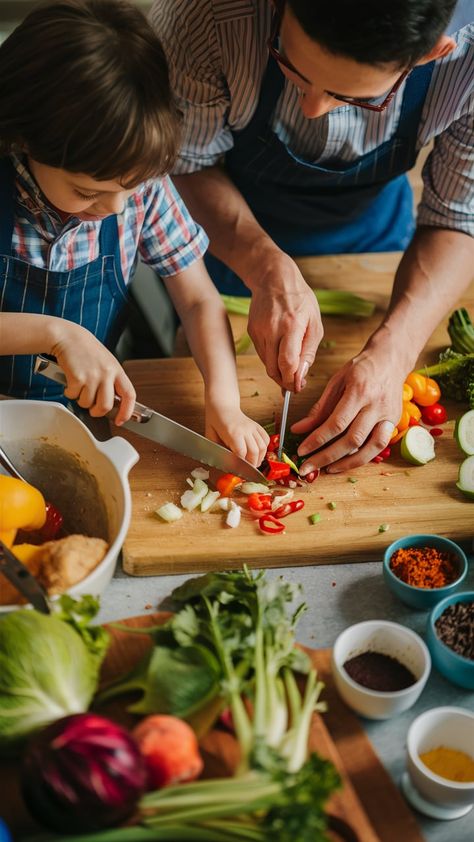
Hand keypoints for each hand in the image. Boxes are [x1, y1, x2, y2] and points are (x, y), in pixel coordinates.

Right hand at [51, 323, 135, 424]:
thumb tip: (114, 403)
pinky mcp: (77, 377)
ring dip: (81, 400)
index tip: (121, 420)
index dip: (126, 411)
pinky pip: (73, 396)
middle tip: (92, 408)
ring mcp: (92, 375)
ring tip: (79, 388)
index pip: (129, 395)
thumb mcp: (106, 362)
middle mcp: (107, 373)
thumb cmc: (86, 350)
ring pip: (87, 403)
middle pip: (106, 405)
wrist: (68, 337)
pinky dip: (69, 392)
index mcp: (117, 370)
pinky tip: (70, 381)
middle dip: (97, 412)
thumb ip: (111, 380)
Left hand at [205, 402, 269, 466]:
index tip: (238, 471)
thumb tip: (224, 465)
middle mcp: (245, 429)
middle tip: (247, 471)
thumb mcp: (211, 437)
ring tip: (253, 463)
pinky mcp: (257, 426)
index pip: (241, 452)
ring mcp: (252, 427)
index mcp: (232, 432)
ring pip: (262, 446)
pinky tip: (258, 453)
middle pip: (254, 451)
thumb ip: (217, 451)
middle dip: (251, 464)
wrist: (223, 407)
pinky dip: (264, 449)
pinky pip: (266, 439)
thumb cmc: (215, 422)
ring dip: (259, 458)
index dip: (240, 464)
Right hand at [247, 253, 322, 391]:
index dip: (292, 380)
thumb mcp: (315, 324)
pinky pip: (261, 354)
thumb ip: (309, 352)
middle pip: (273, 368)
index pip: (287, 362)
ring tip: (290, 372)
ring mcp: (259, 331)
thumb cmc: (300, 300)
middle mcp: (272, 329)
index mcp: (291, 326)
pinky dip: (271, 360)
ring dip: (278, 373)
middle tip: (294, 386)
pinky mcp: (251, 332)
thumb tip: (302, 376)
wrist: (274, 279)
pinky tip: (280, 355)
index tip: (298, 387)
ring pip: (266, 364)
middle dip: (284, 382)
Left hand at [291, 347, 403, 472]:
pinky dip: (362, 457)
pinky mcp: (395, 422)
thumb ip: (319, 408)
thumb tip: (298, 430)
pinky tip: (346, 462)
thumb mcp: (336, 382)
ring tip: (327, 470)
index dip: (317, 440)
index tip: (301, 451)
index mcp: (359, 391)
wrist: (390, 360)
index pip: (336, 423)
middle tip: (308, 468)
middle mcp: (376, 406)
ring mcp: (389, 416)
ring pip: (370, 448)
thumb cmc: (361, 369)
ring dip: (347, 463)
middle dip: (327, 457)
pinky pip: (379, 446)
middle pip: (352, 439)